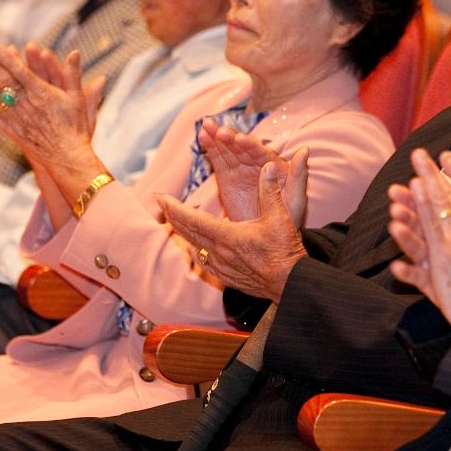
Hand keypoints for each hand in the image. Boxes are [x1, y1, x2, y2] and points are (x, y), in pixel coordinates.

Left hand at [0, 42, 102, 185]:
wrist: (69, 157)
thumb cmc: (76, 127)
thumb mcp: (78, 98)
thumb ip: (73, 74)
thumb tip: (75, 53)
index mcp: (42, 93)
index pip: (20, 71)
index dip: (7, 58)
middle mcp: (27, 104)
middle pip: (5, 80)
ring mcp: (19, 119)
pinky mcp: (15, 133)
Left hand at [157, 155, 308, 301]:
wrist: (290, 284)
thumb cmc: (285, 251)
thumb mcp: (280, 217)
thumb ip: (270, 191)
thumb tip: (268, 166)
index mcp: (228, 235)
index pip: (192, 219)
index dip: (174, 207)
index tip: (160, 196)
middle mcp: (219, 252)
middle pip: (187, 232)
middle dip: (172, 215)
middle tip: (160, 203)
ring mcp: (221, 266)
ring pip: (194, 246)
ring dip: (182, 232)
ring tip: (174, 221)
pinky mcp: (226, 277)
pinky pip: (204, 261)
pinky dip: (196, 249)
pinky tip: (195, 247)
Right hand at [199, 118, 304, 222]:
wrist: (267, 237)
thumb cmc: (286, 218)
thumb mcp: (295, 199)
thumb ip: (298, 175)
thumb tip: (305, 150)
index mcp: (274, 166)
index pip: (260, 152)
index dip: (250, 145)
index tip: (239, 139)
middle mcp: (256, 163)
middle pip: (241, 148)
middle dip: (230, 138)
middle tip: (220, 132)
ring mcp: (240, 169)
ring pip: (228, 150)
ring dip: (217, 137)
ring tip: (206, 126)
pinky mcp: (227, 177)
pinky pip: (218, 161)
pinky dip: (211, 148)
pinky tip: (203, 136)